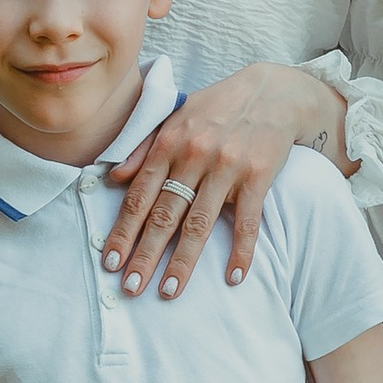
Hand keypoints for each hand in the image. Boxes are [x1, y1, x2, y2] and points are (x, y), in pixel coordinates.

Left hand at [101, 61, 346, 297]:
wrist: (272, 92)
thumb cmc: (218, 107)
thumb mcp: (175, 117)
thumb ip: (143, 147)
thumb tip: (113, 178)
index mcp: (170, 143)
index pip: (139, 196)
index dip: (123, 231)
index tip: (110, 261)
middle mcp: (195, 156)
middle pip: (165, 214)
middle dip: (145, 254)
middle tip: (130, 287)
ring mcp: (227, 168)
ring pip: (201, 223)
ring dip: (183, 261)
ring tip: (169, 290)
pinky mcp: (259, 177)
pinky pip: (248, 221)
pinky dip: (242, 251)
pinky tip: (234, 276)